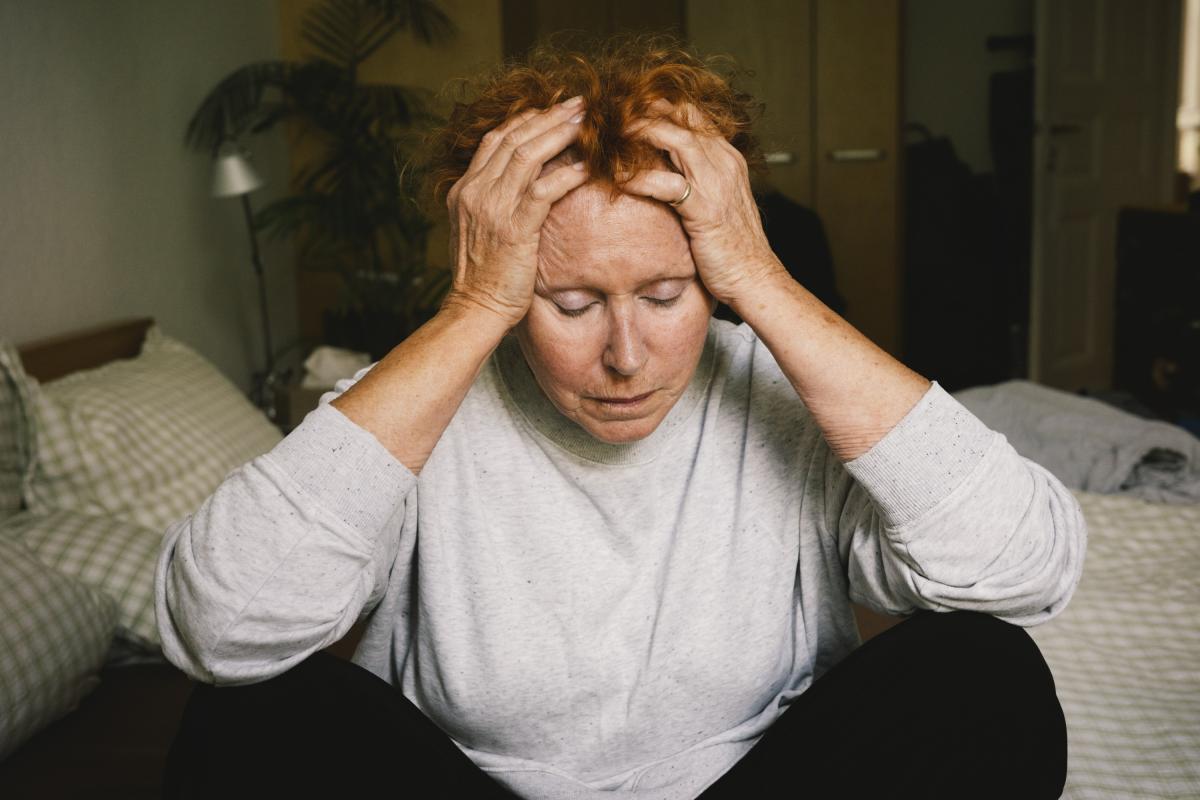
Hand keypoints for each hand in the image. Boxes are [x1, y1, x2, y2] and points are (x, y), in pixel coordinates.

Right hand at [443, 97, 590, 327]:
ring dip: (560, 134)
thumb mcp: (479, 230)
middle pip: (513, 138)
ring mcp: (492, 208)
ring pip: (527, 154)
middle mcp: (474, 192)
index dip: (526, 120)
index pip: (495, 139)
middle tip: (579, 104)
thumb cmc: (484, 277)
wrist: (475, 309)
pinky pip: (544, 190)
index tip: (553, 110)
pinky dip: (567, 174)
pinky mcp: (514, 228)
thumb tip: (525, 186)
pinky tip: (587, 166)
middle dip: (549, 116)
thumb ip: (494, 203)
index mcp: (464, 190)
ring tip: (586, 122)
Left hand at [621, 100, 785, 308]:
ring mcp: (716, 183)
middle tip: (614, 115)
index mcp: (728, 158)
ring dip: (640, 133)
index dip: (660, 108)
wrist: (753, 276)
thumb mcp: (717, 202)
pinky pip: (666, 184)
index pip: (693, 116)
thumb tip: (666, 172)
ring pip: (675, 139)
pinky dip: (639, 178)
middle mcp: (724, 162)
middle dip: (646, 112)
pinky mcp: (704, 209)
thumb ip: (697, 180)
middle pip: (683, 117)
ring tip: (611, 135)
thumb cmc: (732, 245)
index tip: (630, 110)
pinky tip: (618, 179)